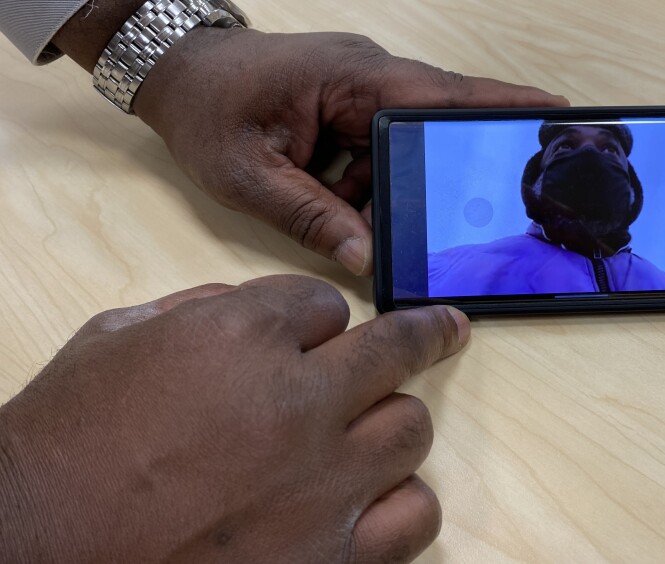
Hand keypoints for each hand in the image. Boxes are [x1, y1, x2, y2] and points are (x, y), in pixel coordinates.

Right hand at [0, 275, 468, 562]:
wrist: (34, 551)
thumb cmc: (62, 446)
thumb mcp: (114, 340)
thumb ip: (198, 311)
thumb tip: (252, 310)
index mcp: (242, 337)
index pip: (323, 303)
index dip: (313, 319)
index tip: (308, 335)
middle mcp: (297, 402)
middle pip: (395, 349)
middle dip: (422, 334)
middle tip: (445, 329)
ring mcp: (322, 485)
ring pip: (411, 428)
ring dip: (389, 424)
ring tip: (365, 434)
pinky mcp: (332, 560)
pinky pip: (414, 514)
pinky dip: (399, 502)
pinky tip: (370, 502)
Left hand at [133, 28, 568, 274]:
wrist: (174, 75)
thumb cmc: (206, 109)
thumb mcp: (250, 175)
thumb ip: (310, 217)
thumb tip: (368, 259)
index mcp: (351, 78)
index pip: (441, 94)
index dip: (500, 105)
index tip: (554, 114)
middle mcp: (365, 78)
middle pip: (435, 124)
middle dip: (456, 166)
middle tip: (485, 204)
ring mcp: (358, 93)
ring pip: (406, 147)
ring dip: (401, 189)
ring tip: (389, 224)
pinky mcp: (347, 111)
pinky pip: (379, 153)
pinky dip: (374, 187)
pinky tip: (354, 215)